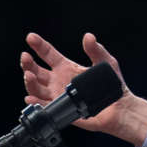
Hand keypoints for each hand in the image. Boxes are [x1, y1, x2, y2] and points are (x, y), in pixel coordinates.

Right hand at [20, 32, 146, 146]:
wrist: (121, 108)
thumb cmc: (113, 85)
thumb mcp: (106, 63)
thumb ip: (96, 50)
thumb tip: (88, 36)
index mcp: (67, 67)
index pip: (48, 54)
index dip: (39, 45)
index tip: (31, 38)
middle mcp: (59, 81)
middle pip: (36, 71)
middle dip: (28, 64)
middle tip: (25, 57)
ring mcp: (59, 95)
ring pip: (36, 88)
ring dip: (29, 81)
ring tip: (29, 75)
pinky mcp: (62, 110)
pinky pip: (44, 106)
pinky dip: (35, 102)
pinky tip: (30, 96)